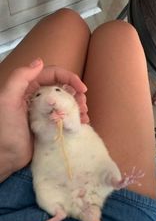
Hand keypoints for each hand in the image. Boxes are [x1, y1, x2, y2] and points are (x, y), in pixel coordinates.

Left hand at [0, 58, 88, 180]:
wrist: (4, 158)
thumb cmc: (4, 130)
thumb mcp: (7, 101)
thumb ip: (20, 78)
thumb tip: (39, 62)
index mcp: (28, 87)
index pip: (53, 74)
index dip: (69, 78)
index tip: (82, 89)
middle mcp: (38, 96)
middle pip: (63, 87)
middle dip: (76, 93)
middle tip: (83, 104)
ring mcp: (45, 111)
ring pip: (66, 102)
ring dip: (78, 105)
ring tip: (83, 115)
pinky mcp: (49, 124)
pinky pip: (66, 116)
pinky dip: (76, 117)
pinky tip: (82, 122)